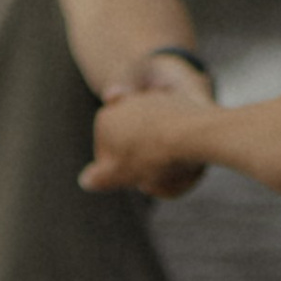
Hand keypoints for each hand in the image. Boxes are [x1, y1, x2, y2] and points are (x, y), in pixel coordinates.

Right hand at [83, 77, 207, 196]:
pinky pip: (170, 128)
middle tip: (154, 176)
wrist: (193, 133)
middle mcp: (124, 103)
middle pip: (128, 144)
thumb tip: (86, 180)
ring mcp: (150, 100)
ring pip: (149, 136)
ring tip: (173, 166)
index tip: (134, 179)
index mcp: (104, 119)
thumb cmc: (152, 156)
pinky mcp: (174, 101)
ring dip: (157, 151)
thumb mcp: (118, 174)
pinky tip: (185, 151)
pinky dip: (174, 138)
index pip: (106, 156)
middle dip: (137, 160)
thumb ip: (99, 178)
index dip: (119, 174)